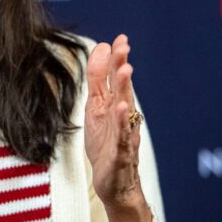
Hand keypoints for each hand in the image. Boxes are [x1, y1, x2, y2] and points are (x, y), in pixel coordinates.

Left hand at [84, 34, 144, 207]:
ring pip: (125, 108)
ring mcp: (123, 134)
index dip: (116, 58)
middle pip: (122, 87)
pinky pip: (122, 136)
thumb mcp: (96, 108)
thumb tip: (100, 48)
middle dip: (122, 66)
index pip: (114, 77)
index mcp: (114, 103)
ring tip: (125, 69)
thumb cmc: (106, 144)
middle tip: (124, 46)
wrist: (115, 184)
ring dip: (125, 88)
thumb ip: (97, 80)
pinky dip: (122, 122)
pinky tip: (120, 108)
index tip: (120, 38)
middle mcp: (122, 115)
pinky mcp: (120, 153)